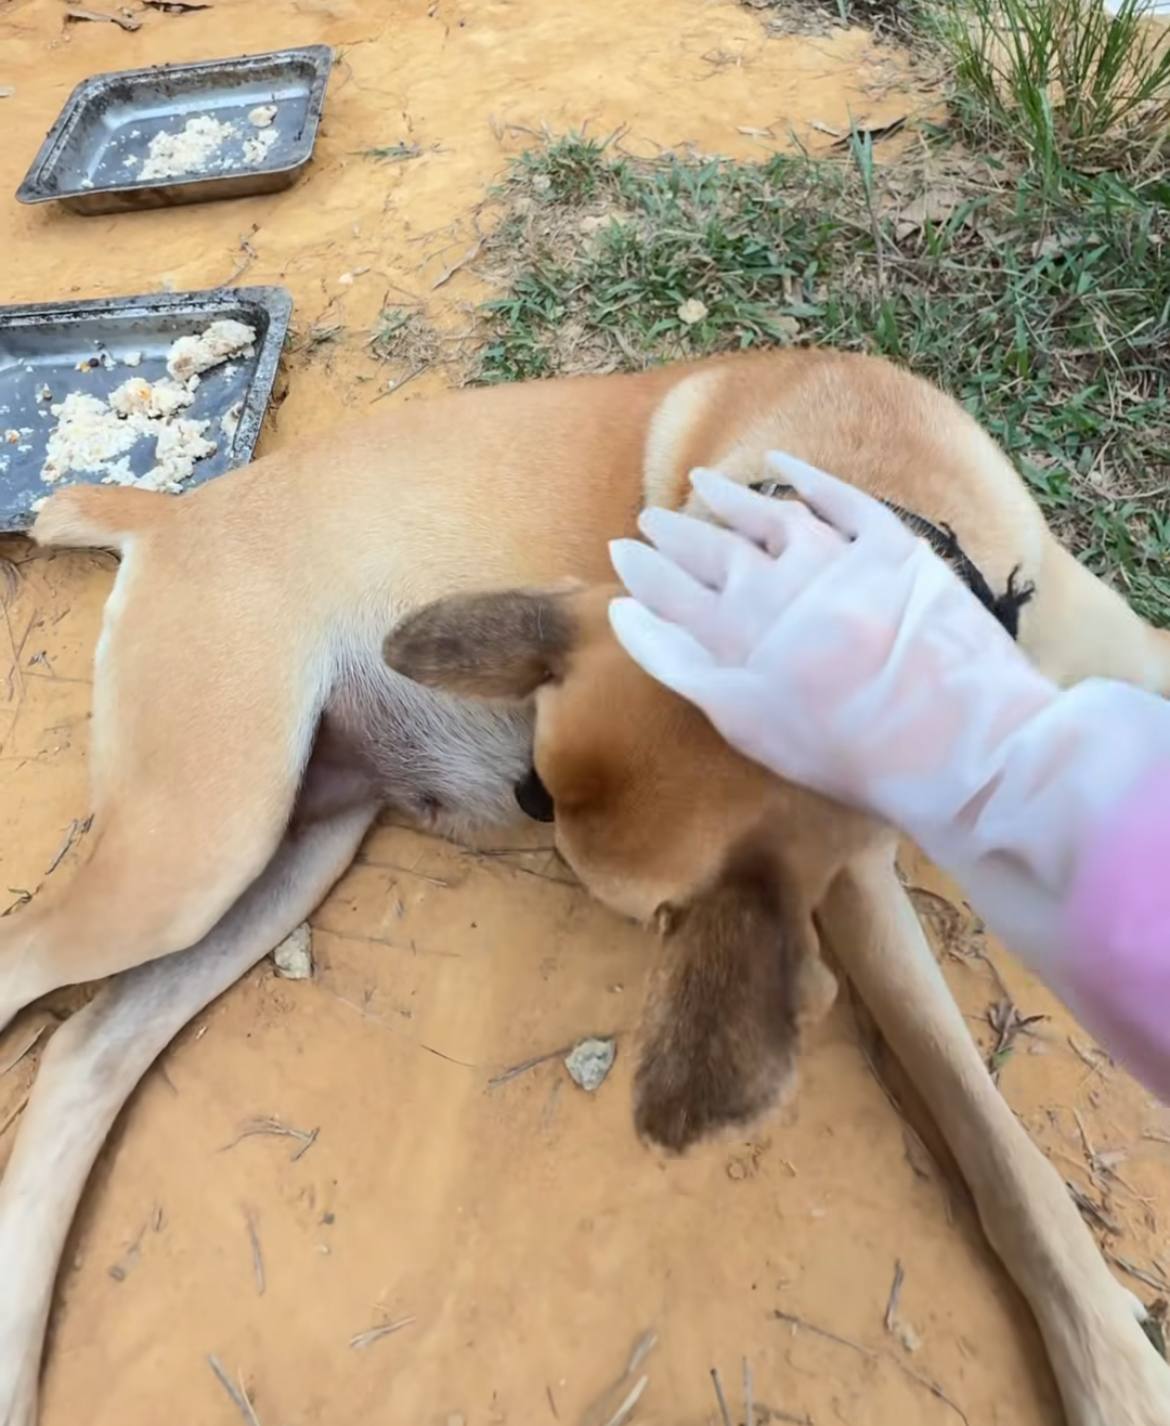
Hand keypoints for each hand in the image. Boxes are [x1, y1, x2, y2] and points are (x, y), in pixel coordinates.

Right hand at [608, 451, 1056, 835]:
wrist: (964, 746)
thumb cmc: (850, 755)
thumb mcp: (748, 726)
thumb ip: (681, 666)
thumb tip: (627, 615)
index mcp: (740, 634)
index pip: (672, 591)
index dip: (642, 571)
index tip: (619, 551)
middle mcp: (780, 583)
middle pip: (713, 549)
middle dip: (676, 533)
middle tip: (648, 518)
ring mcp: (837, 558)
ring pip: (768, 515)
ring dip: (730, 498)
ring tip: (699, 481)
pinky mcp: (892, 547)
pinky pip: (840, 499)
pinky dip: (806, 477)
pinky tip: (779, 465)